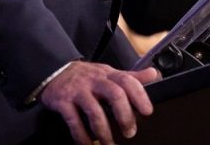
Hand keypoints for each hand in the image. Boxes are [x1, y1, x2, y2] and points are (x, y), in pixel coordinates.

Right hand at [40, 61, 160, 143]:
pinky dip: (82, 136)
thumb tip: (154, 75)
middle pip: (115, 94)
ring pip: (94, 110)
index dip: (139, 95)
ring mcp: (78, 91)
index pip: (127, 80)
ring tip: (109, 143)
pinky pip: (74, 121)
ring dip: (104, 131)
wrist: (55, 71)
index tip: (147, 111)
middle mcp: (94, 81)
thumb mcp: (109, 73)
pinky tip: (88, 144)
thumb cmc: (86, 77)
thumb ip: (131, 76)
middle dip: (124, 115)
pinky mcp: (63, 102)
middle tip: (130, 132)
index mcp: (108, 74)